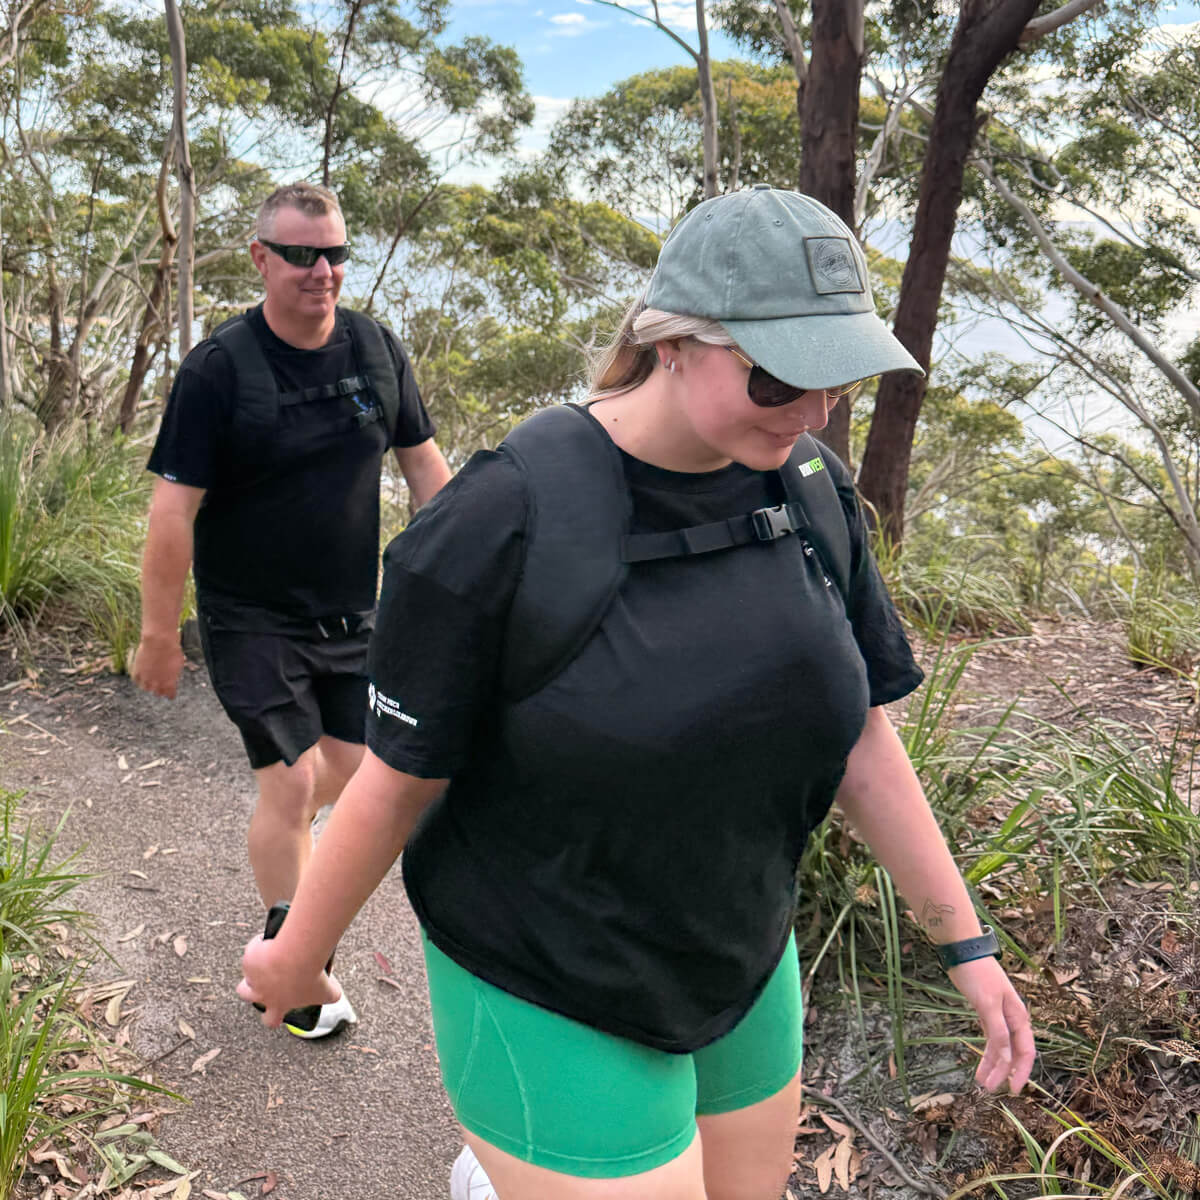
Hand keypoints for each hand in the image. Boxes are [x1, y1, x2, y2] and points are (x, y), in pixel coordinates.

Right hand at [131, 632, 185, 698]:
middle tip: (160, 686)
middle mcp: (157, 684)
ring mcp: (146, 678)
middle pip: (158, 693)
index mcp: (170, 683)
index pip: (170, 695)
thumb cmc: (172, 650)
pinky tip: (141, 676)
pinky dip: (139, 679)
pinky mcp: (137, 671)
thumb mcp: (179, 664)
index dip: (170, 693)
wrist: (159, 642)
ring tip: (150, 681)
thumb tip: (172, 677)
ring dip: (148, 685)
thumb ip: (174, 674)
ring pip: (146, 688)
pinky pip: (136, 680)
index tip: (170, 692)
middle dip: (160, 690)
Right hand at [237, 934, 339, 1028]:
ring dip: (255, 966)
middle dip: (252, 988)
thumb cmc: (312, 976)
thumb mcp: (329, 991)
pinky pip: (254, 948)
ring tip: (270, 955)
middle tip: (266, 976)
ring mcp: (252, 976)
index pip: (270, 1020)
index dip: (271, 1016)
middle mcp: (260, 993)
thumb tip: (335, 992)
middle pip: (246, 994)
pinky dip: (262, 942)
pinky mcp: (249, 958)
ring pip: (247, 973)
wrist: (297, 956)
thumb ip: (332, 995)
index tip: (276, 1008)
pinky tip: (273, 937)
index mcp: (278, 1005)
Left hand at [947, 956, 1034, 1093]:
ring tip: (981, 1083)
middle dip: (1004, 1072)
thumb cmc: (977, 974)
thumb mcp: (987, 1003)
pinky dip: (987, 1052)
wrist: (962, 950)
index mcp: (1018, 1016)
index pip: (1025, 1050)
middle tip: (990, 1090)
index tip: (1013, 1090)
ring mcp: (999, 1015)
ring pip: (1000, 1047)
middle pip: (1012, 1052)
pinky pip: (990, 1038)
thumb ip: (998, 1031)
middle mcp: (1012, 1018)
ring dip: (992, 1065)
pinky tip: (980, 1065)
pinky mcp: (985, 1012)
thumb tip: (1008, 1059)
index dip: (1021, 1071)